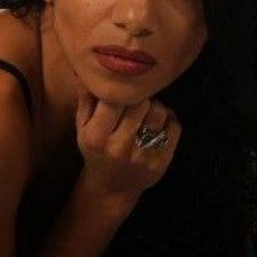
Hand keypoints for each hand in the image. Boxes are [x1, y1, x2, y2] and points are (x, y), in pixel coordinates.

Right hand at [74, 82, 180, 200]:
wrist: (112, 187)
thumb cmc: (95, 149)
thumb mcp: (82, 126)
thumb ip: (86, 97)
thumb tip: (85, 69)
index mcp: (96, 136)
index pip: (114, 100)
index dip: (121, 89)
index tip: (122, 89)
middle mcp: (119, 147)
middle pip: (141, 103)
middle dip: (140, 96)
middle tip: (136, 99)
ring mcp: (142, 156)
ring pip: (160, 112)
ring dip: (155, 105)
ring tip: (146, 110)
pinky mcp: (161, 162)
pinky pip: (174, 126)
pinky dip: (169, 118)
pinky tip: (158, 123)